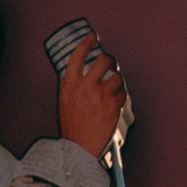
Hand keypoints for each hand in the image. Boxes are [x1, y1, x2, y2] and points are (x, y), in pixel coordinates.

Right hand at [55, 30, 127, 159]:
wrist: (79, 149)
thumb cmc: (72, 127)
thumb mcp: (64, 101)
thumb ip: (71, 84)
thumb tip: (80, 70)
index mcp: (70, 84)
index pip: (78, 55)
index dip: (86, 42)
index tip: (93, 37)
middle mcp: (85, 86)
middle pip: (103, 60)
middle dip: (110, 59)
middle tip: (111, 62)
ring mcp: (101, 95)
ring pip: (117, 76)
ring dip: (117, 79)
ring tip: (114, 86)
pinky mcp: (113, 106)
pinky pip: (122, 93)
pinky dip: (121, 95)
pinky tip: (116, 100)